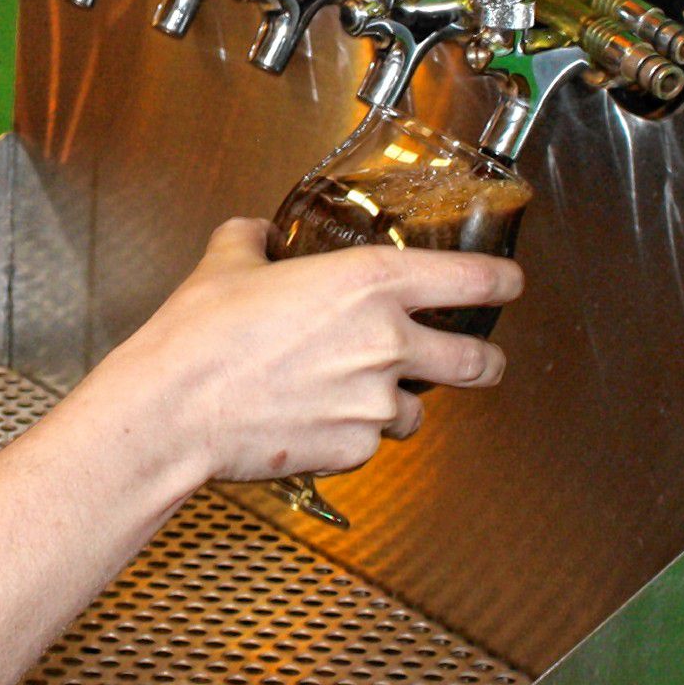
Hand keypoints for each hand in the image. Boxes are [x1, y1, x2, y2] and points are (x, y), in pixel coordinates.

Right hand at [83, 217, 521, 490]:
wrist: (174, 408)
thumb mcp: (226, 262)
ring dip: (399, 403)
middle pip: (477, 360)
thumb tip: (257, 234)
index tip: (508, 284)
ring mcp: (375, 403)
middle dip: (483, 361)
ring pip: (418, 411)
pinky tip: (314, 419)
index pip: (473, 280)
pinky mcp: (354, 451)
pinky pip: (371, 444)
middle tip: (478, 360)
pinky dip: (353, 434)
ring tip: (358, 395)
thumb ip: (254, 240)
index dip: (502, 282)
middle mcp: (388, 343)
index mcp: (370, 283)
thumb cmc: (199, 337)